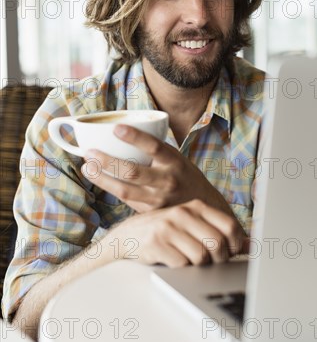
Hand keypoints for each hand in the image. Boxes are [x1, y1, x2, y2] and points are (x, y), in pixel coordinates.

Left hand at [81, 125, 231, 214]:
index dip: (134, 137)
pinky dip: (112, 189)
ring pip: (124, 190)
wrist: (203, 205)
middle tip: (89, 152)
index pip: (154, 146)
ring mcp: (159, 199)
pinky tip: (100, 180)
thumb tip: (119, 132)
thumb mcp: (175, 158)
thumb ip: (154, 149)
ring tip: (88, 168)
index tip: (115, 128)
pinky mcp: (151, 213)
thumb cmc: (182, 175)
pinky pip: (127, 200)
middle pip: (132, 171)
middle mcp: (167, 180)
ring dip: (102, 178)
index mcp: (174, 161)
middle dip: (106, 161)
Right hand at [101, 199, 248, 266]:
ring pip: (201, 257)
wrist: (127, 237)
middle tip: (209, 264)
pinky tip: (173, 263)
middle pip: (217, 244)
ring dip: (198, 267)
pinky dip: (182, 270)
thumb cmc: (165, 233)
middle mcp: (183, 213)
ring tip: (188, 262)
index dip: (234, 246)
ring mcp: (168, 227)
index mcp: (196, 206)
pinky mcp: (155, 243)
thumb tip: (250, 245)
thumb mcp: (192, 226)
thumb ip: (219, 232)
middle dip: (218, 261)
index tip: (227, 254)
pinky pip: (182, 265)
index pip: (230, 226)